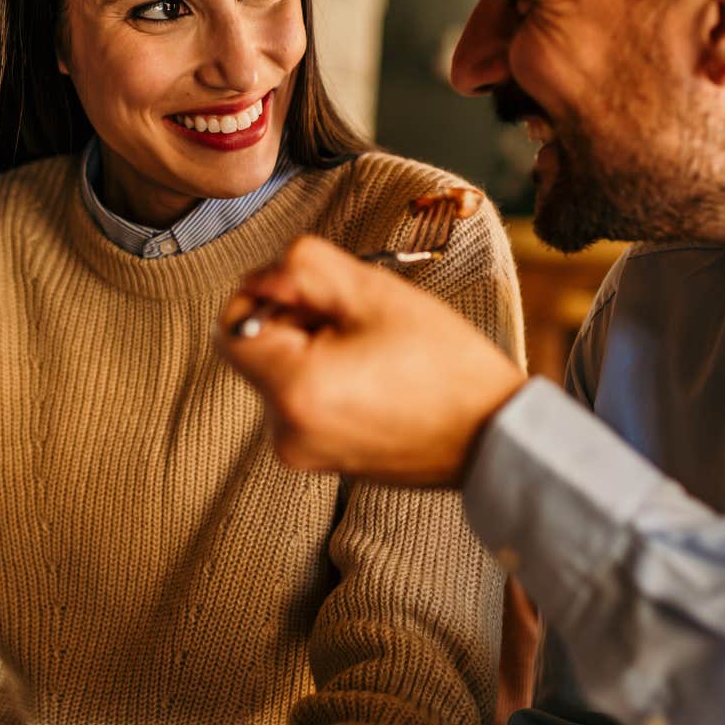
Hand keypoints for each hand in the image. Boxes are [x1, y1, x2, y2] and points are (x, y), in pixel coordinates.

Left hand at [216, 236, 527, 485]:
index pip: (233, 323)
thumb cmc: (444, 365)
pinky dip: (324, 375)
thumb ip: (303, 268)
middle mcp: (284, 431)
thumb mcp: (373, 292)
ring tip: (373, 349)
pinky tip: (373, 374)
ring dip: (312, 346)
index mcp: (293, 390)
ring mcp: (300, 450)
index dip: (268, 293)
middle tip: (357, 318)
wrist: (492, 436)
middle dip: (296, 320)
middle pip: (256, 348)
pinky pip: (300, 399)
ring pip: (280, 371)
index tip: (319, 294)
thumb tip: (264, 274)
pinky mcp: (318, 456)